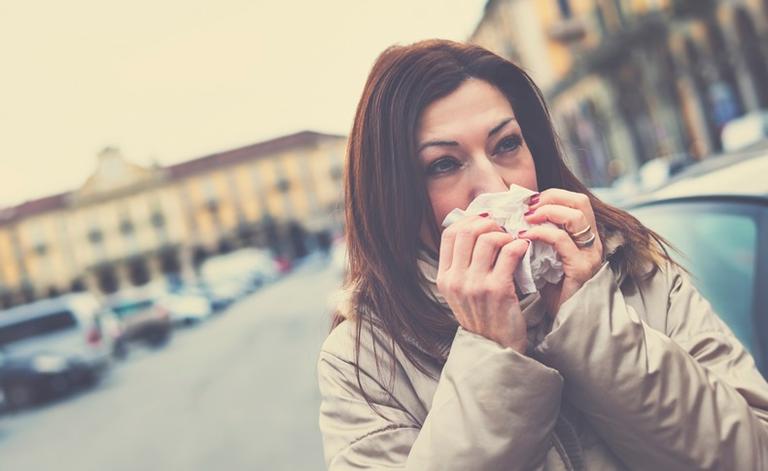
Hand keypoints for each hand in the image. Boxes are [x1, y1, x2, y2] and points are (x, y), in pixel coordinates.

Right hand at [436, 214, 530, 352]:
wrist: (495, 348)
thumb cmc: (483, 316)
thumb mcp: (461, 292)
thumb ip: (463, 265)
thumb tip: (476, 230)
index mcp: (444, 278)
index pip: (450, 234)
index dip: (469, 221)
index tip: (484, 222)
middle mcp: (456, 280)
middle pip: (467, 231)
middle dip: (488, 224)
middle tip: (502, 230)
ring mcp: (475, 285)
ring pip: (488, 239)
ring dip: (505, 234)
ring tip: (513, 242)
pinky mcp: (498, 290)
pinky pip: (509, 252)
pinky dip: (519, 245)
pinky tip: (523, 249)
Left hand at [519, 189, 603, 312]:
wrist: (563, 320)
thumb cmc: (551, 289)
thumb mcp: (544, 256)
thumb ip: (538, 237)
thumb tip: (512, 217)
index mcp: (585, 236)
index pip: (576, 200)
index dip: (552, 195)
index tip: (528, 201)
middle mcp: (592, 242)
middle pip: (579, 201)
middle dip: (550, 198)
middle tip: (526, 206)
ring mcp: (589, 255)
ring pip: (575, 216)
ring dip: (546, 212)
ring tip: (525, 217)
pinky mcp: (580, 269)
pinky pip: (562, 241)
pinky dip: (541, 233)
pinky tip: (525, 236)